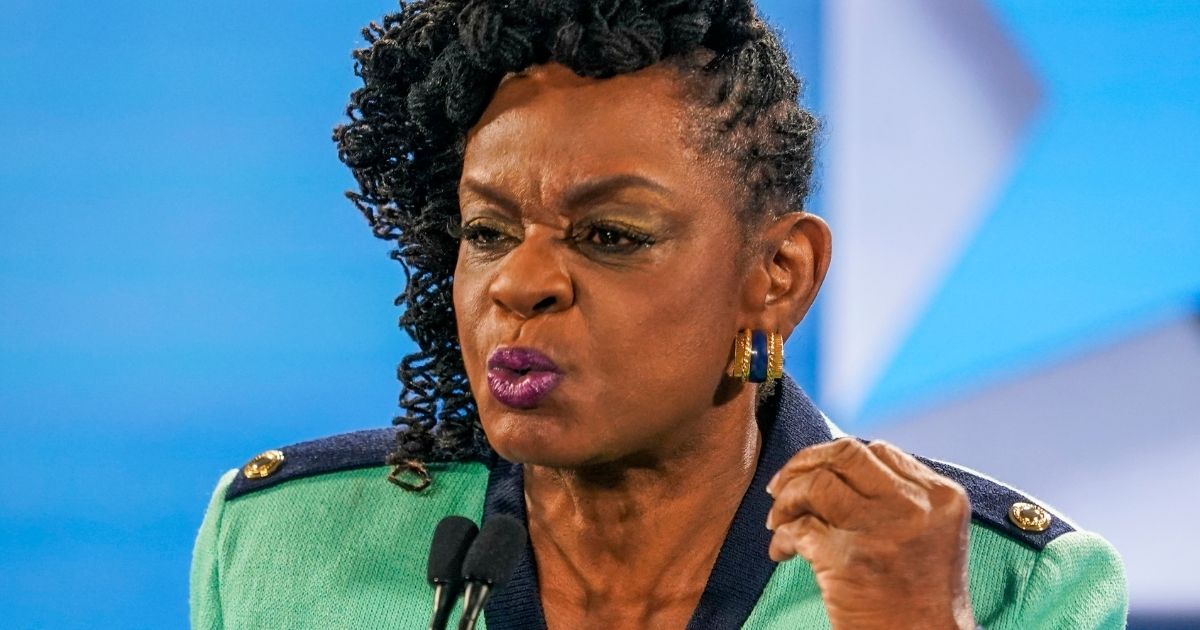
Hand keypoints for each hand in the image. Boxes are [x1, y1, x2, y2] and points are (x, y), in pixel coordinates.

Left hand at [766, 438, 975, 629]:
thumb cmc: (920, 597)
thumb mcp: (930, 534)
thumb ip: (897, 497)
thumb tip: (835, 466)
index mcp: (940, 496)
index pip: (878, 451)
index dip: (838, 457)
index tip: (815, 472)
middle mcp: (914, 506)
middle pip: (846, 455)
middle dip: (804, 463)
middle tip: (781, 484)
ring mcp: (880, 530)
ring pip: (816, 484)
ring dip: (786, 498)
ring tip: (777, 519)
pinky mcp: (847, 559)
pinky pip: (797, 529)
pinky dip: (781, 537)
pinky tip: (780, 551)